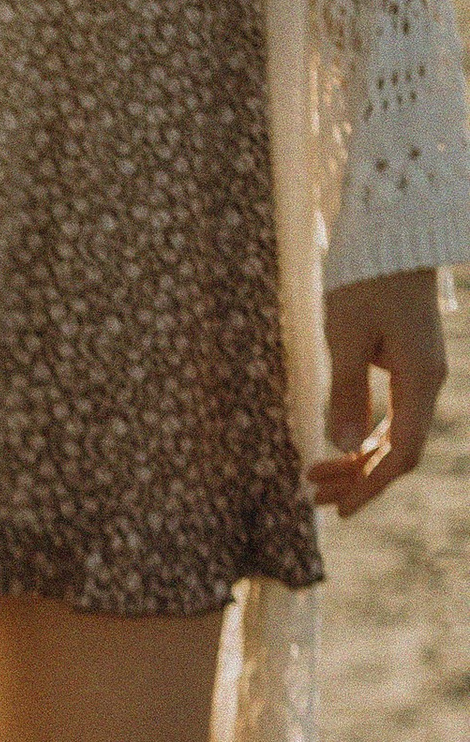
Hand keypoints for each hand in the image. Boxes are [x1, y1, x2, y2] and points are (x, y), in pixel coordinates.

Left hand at [313, 269, 446, 515]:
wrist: (391, 232)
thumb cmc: (366, 280)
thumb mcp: (346, 337)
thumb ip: (346, 393)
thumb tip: (344, 444)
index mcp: (420, 378)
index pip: (402, 451)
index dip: (371, 485)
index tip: (338, 509)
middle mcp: (428, 379)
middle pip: (399, 449)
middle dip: (358, 477)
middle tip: (313, 495)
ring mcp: (421, 371)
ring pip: (395, 433)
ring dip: (358, 459)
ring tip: (316, 476)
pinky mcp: (408, 361)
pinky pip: (393, 413)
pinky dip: (365, 435)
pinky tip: (340, 447)